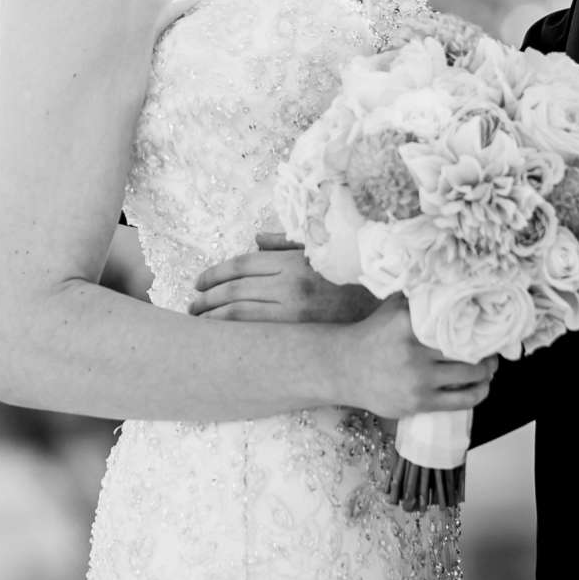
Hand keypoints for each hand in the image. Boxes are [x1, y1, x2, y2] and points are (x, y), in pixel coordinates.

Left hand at [190, 232, 380, 323]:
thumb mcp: (322, 252)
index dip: (214, 273)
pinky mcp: (298, 337)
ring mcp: (293, 314)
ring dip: (211, 318)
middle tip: (193, 306)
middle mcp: (289, 286)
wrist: (385, 312)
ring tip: (198, 322)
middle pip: (233, 290)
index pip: (241, 264)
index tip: (199, 282)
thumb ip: (288, 243)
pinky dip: (229, 335)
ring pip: (237, 315)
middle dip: (206, 298)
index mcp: (293, 260)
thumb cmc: (352, 280)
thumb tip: (256, 241)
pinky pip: (252, 335)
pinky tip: (218, 338)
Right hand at [335, 297, 496, 419]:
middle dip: (488, 351)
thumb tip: (452, 281)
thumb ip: (419, 296)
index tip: (491, 325)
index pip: (455, 322)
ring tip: (490, 367)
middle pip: (467, 349)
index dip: (478, 325)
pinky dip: (478, 393)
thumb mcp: (393, 308)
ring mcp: (417, 379)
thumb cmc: (374, 335)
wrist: (345, 368)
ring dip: (486, 372)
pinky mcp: (419, 402)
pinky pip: (460, 401)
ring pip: (469, 376)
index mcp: (409, 323)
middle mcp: (414, 351)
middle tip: (494, 348)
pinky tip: (483, 387)